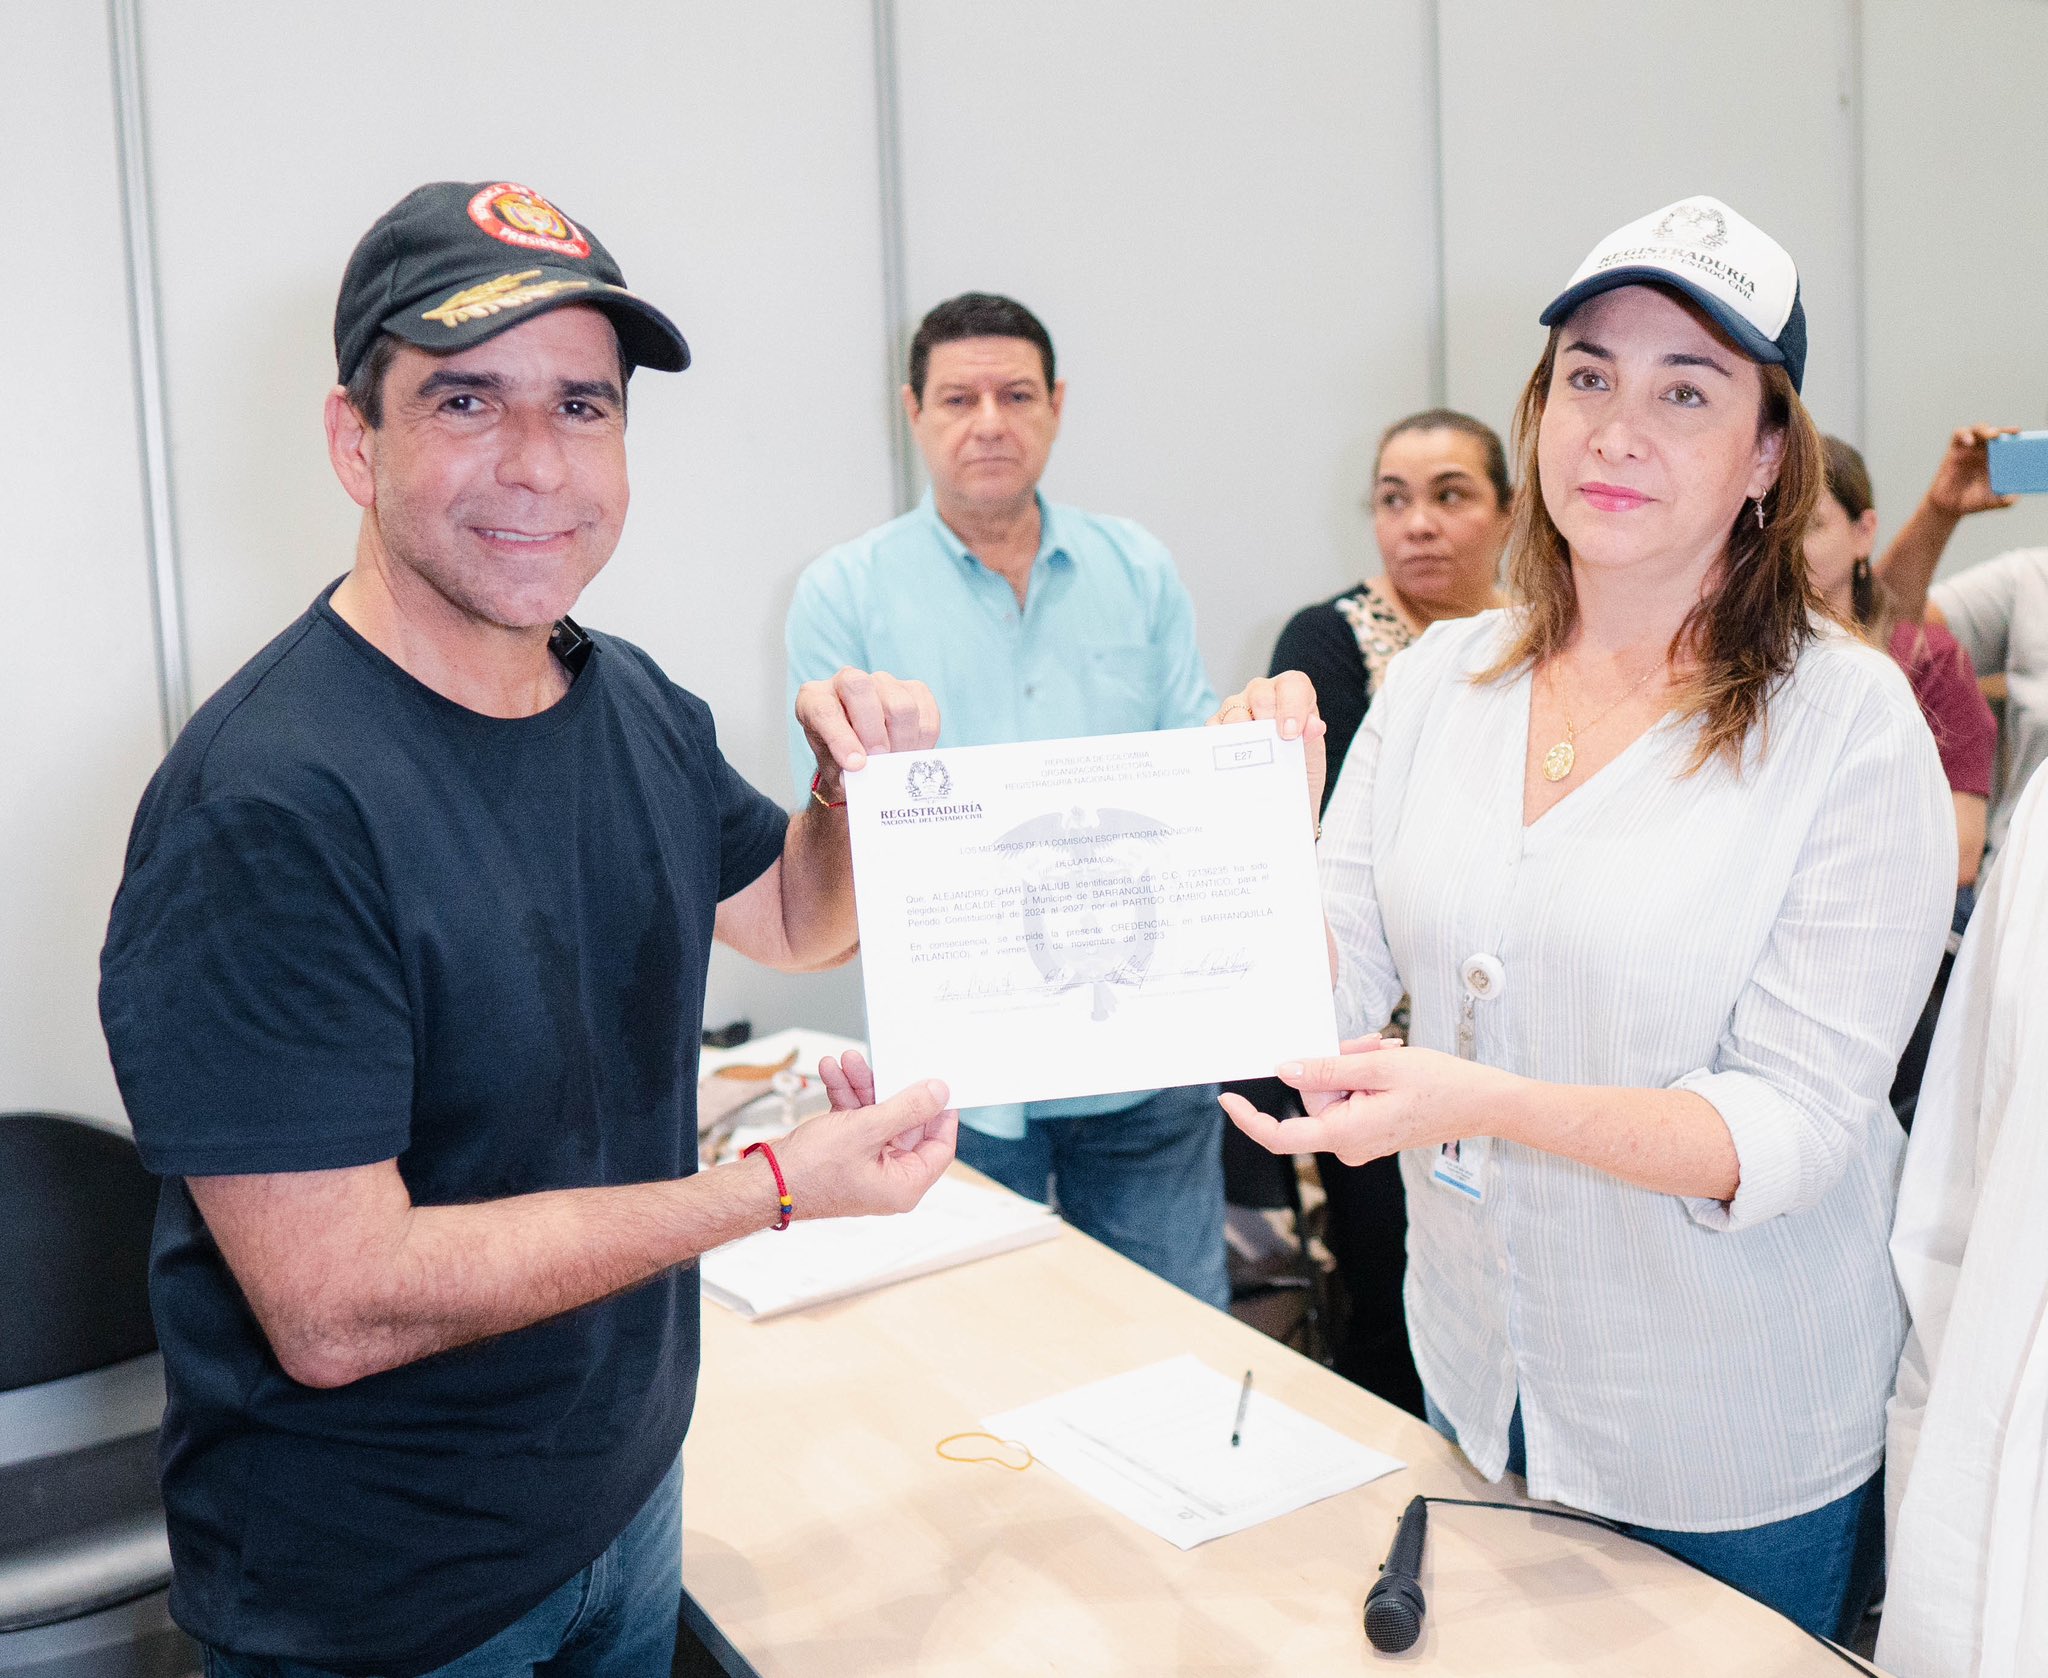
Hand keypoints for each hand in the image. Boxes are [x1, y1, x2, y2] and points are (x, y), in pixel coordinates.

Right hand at [762, 1052, 956, 1219]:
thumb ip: (908, 1108)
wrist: (765, 1183)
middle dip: (886, 1089)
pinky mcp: (844, 1154)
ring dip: (860, 1087)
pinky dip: (845, 1098)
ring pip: (875, 1117)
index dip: (941, 1113)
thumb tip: (939, 1093)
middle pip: (904, 1124)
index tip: (938, 1085)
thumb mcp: (867, 1130)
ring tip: (847, 1060)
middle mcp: (887, 1178)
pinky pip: (854, 1121)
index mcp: (904, 1184)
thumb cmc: (812, 1172)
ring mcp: (865, 1165)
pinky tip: (832, 1074)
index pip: (938, 1146)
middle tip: (883, 1063)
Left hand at [796, 668, 939, 803]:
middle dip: (873, 730)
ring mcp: (882, 681)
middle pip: (860, 688)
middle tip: (880, 759)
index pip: (824, 710)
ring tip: (897, 763)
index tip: (856, 765)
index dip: (841, 738)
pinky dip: (923, 737)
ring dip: (902, 741)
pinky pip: (926, 710)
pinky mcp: (913, 689)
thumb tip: (865, 773)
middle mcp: (846, 681)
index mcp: (814, 699)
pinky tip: (913, 753)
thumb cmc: (841, 763)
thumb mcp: (835, 771)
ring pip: (899, 704)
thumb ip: (845, 771)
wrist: (862, 760)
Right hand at [1210, 671, 1328, 824]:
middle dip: (1267, 718)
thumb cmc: (1298, 770)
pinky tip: (1230, 759)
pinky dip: (1220, 742)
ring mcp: (1238, 709)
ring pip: (1234, 708)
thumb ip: (1313, 740)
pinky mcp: (1217, 728)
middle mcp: (1263, 696)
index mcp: (1292, 696)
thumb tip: (1314, 726)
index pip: (1293, 685)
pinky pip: (1213, 727)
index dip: (1292, 706)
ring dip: (1242, 732)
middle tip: (1272, 744)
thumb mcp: (1312, 758)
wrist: (1282, 798)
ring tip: (1250, 755)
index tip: (1290, 734)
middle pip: (1260, 693)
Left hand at [1219, 1042, 1519, 1166]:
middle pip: (1313, 1098)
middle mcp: (1349, 1144)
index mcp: (1346, 1134)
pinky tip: (1389, 1062)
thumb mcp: (1380, 1067)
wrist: (1485, 1103)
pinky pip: (1350, 1098)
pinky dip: (1363, 1076)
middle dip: (1334, 1063)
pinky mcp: (1370, 1130)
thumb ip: (1329, 1069)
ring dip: (1353, 1065)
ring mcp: (1360, 1140)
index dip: (1250, 1119)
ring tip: (1389, 1052)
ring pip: (1332, 1092)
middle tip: (1372, 1042)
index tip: (1228, 1098)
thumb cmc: (1441, 1084)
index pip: (1282, 1135)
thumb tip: (1286, 1070)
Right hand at [1923, 424, 2019, 520]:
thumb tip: (2014, 497)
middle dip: (2004, 430)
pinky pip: (1958, 435)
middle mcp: (1984, 451)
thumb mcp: (1992, 501)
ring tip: (1992, 436)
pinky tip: (1969, 441)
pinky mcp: (1954, 450)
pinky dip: (1964, 434)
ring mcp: (1969, 449)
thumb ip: (2004, 500)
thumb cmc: (1974, 501)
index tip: (2020, 436)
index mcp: (1998, 459)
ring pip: (1978, 429)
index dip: (2015, 437)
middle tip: (2012, 433)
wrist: (1950, 507)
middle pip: (1995, 432)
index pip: (2008, 442)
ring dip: (1985, 429)